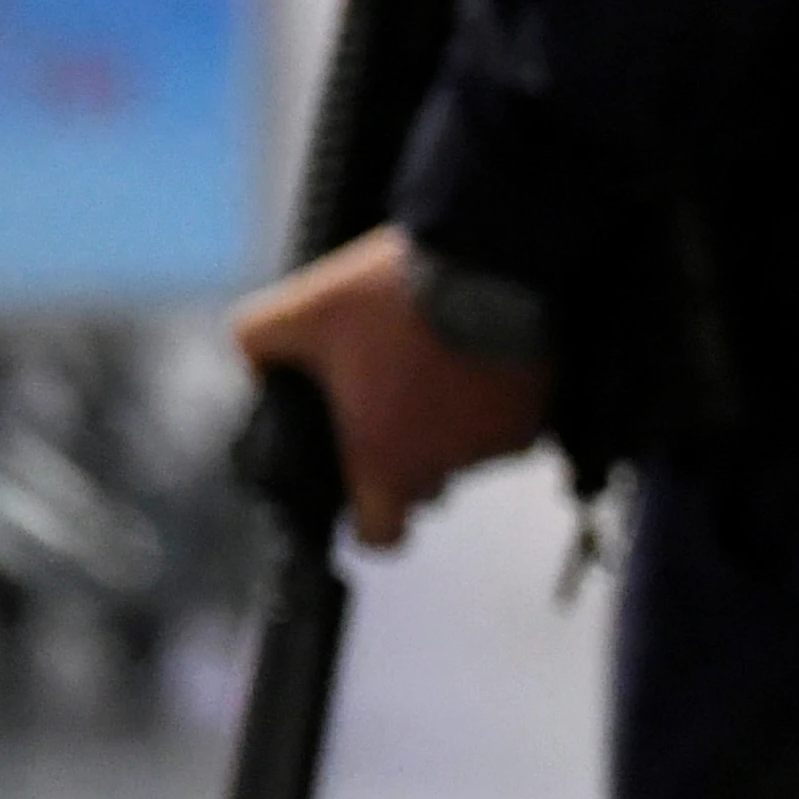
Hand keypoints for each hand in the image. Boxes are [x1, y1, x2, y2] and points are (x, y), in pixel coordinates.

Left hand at [233, 228, 550, 549]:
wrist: (495, 262)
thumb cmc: (392, 299)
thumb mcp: (302, 309)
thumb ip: (260, 344)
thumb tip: (255, 365)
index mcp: (384, 461)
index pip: (380, 535)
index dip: (371, 520)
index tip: (366, 484)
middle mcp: (447, 465)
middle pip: (428, 486)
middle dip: (413, 452)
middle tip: (400, 395)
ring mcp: (500, 442)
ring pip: (472, 451)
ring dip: (458, 421)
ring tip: (445, 359)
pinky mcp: (542, 413)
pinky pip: (515, 421)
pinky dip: (500, 398)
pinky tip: (485, 354)